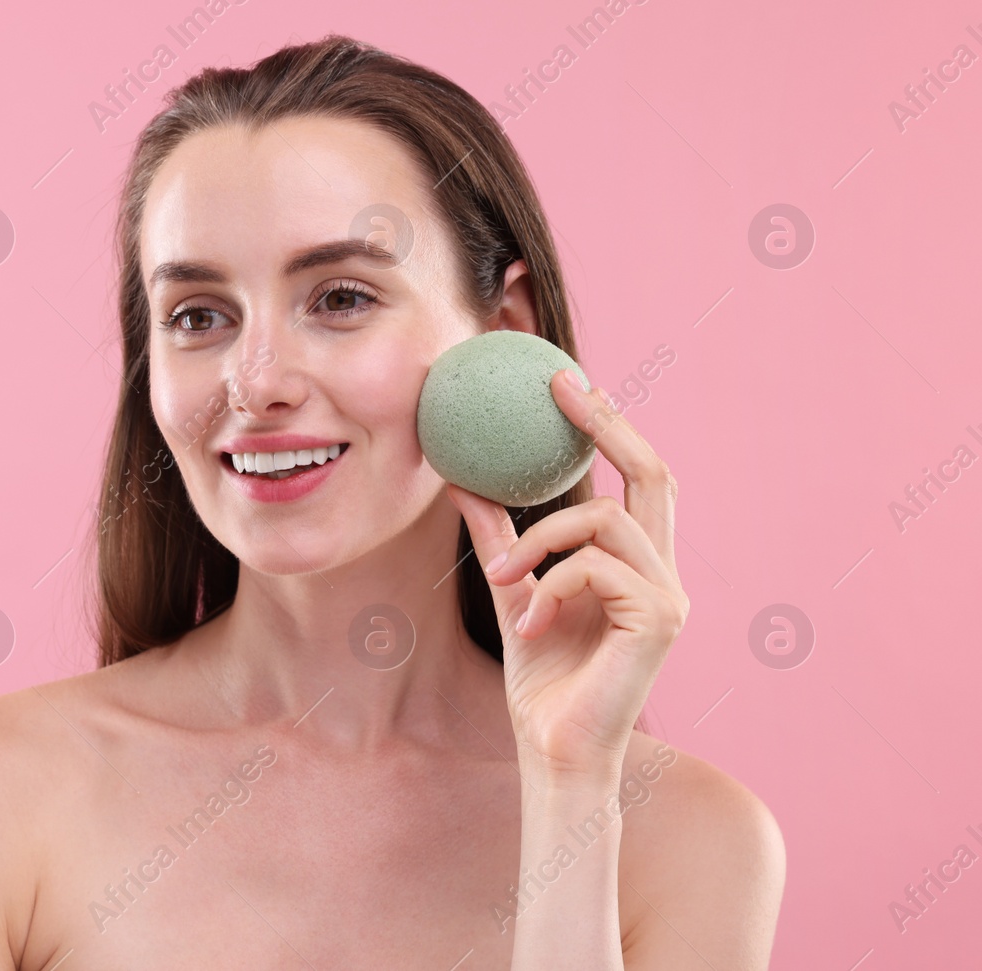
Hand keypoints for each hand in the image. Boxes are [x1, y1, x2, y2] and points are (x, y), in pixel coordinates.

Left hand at [445, 369, 688, 782]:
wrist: (555, 750)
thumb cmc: (542, 681)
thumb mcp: (514, 592)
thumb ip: (499, 537)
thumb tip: (460, 479)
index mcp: (638, 563)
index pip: (638, 478)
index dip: (610, 424)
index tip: (565, 380)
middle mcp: (664, 572)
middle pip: (655, 473)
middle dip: (610, 422)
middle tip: (559, 386)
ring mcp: (669, 595)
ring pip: (603, 520)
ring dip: (539, 540)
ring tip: (503, 576)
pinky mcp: (660, 619)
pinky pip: (594, 566)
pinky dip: (550, 584)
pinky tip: (531, 622)